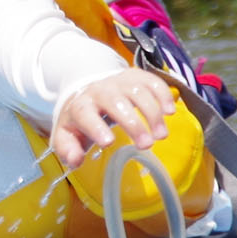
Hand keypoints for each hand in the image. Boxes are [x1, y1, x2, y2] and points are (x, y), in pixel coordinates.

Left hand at [50, 69, 175, 169]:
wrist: (87, 89)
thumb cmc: (80, 119)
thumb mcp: (66, 135)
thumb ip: (67, 150)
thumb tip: (75, 160)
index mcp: (80, 105)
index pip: (85, 114)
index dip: (96, 127)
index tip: (109, 142)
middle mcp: (100, 90)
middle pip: (116, 102)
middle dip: (133, 123)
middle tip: (146, 145)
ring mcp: (120, 81)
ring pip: (138, 91)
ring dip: (152, 113)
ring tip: (161, 136)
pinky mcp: (137, 77)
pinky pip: (152, 81)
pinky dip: (163, 94)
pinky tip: (170, 112)